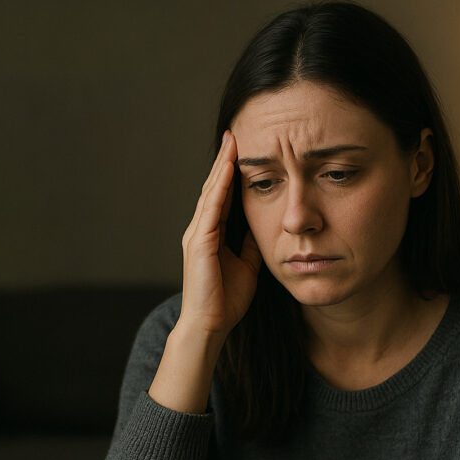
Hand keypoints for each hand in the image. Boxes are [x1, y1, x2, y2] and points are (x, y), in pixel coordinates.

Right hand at [177, 130, 262, 345]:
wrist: (210, 325)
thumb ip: (249, 245)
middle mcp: (200, 230)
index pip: (222, 197)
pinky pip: (211, 208)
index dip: (230, 173)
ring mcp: (197, 234)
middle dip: (224, 160)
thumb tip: (261, 227)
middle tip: (234, 133)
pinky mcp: (199, 242)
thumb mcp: (246, 265)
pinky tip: (228, 168)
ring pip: (210, 192)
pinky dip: (219, 186)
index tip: (241, 151)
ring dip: (221, 165)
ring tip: (232, 141)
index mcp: (210, 235)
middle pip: (213, 188)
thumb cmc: (225, 300)